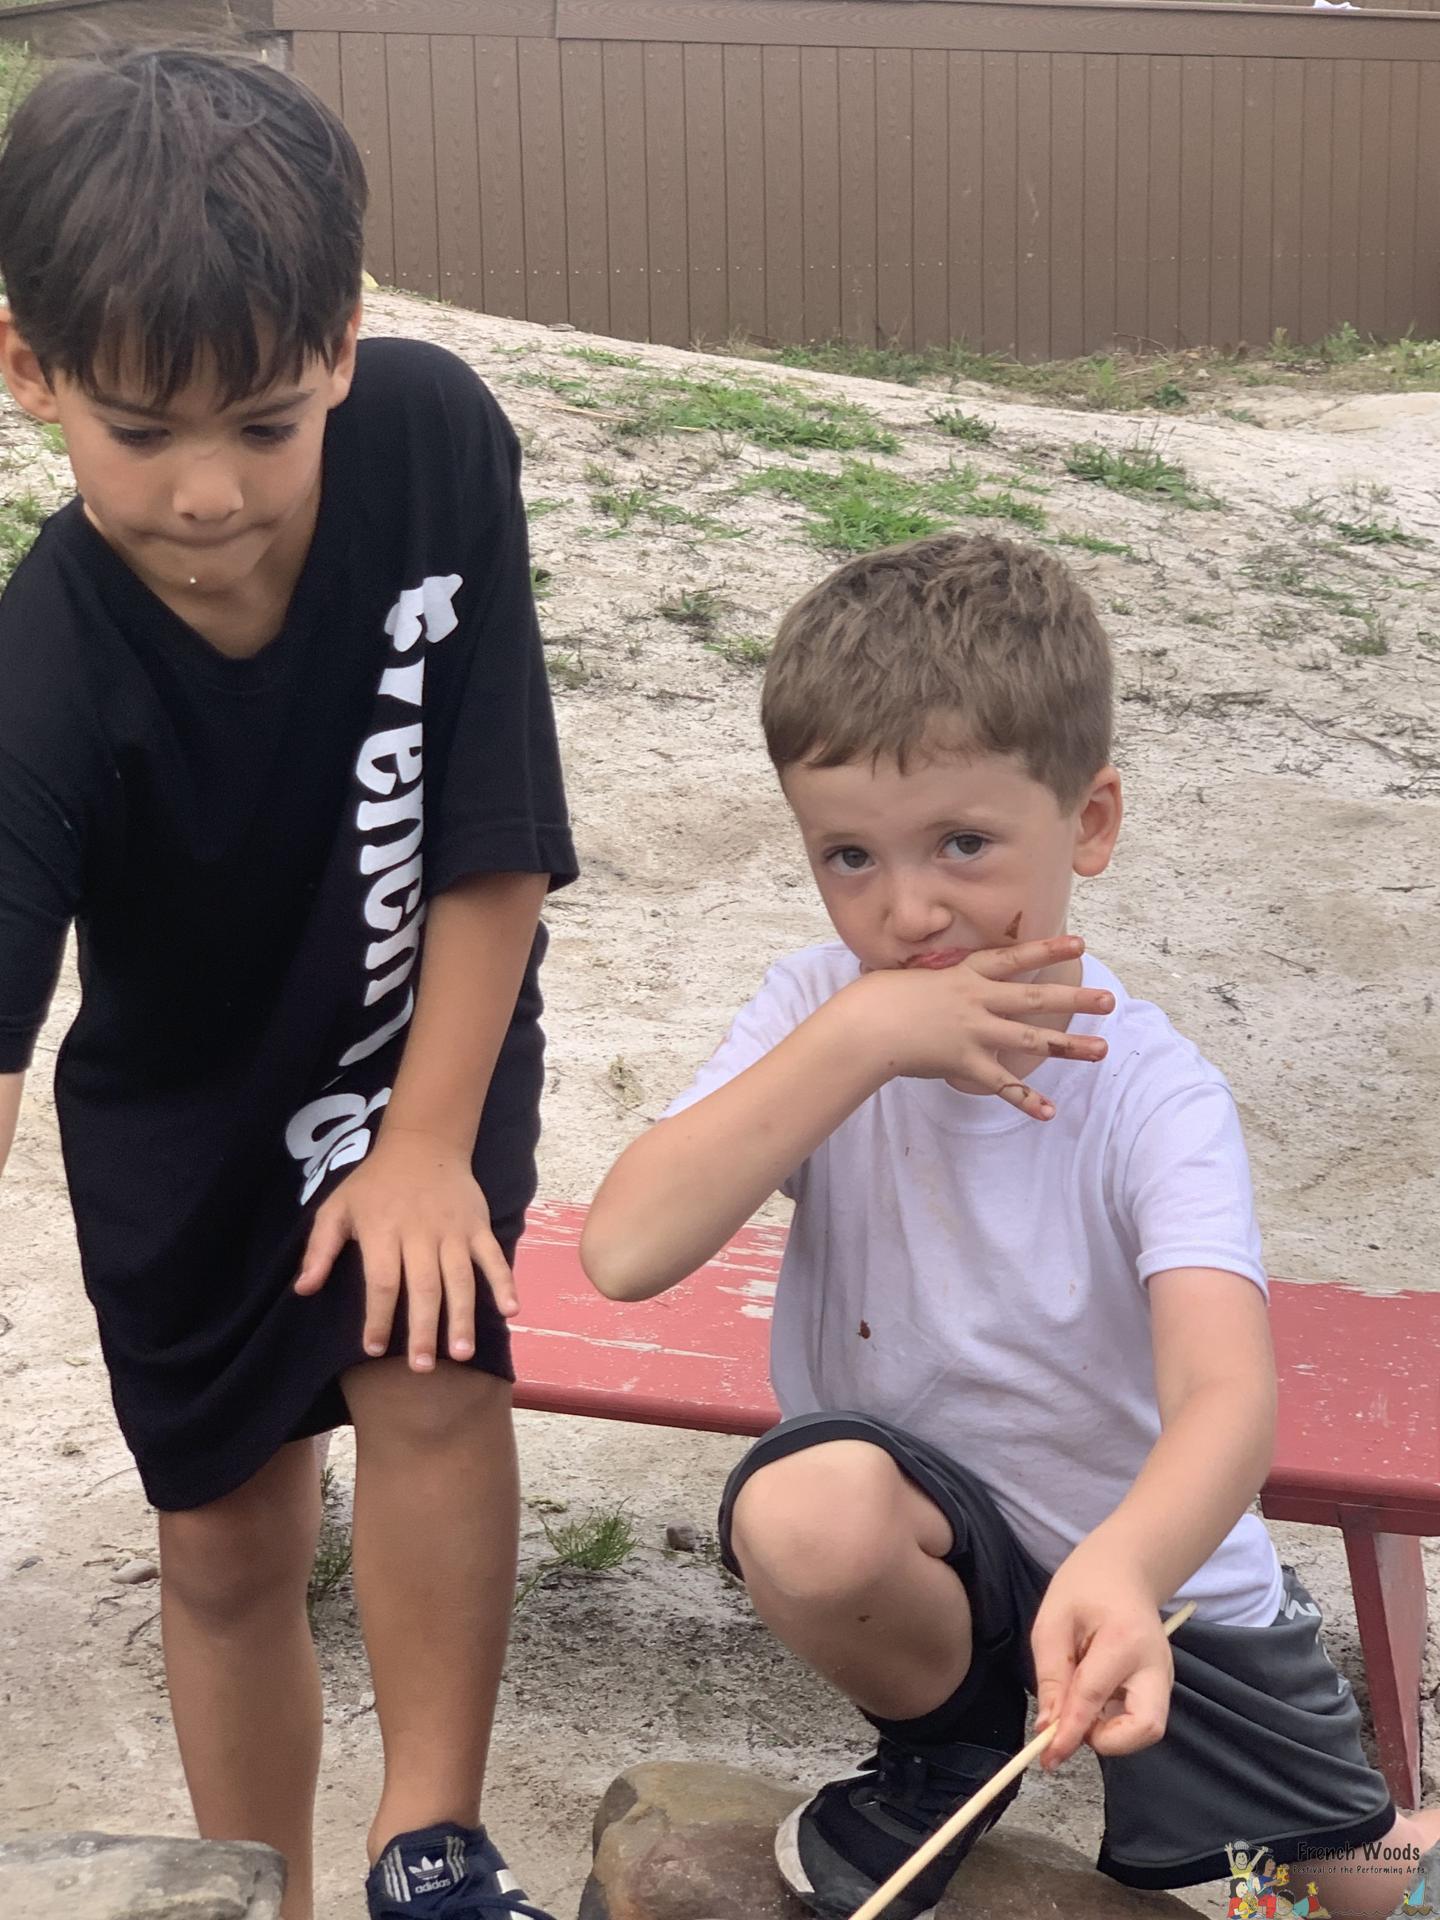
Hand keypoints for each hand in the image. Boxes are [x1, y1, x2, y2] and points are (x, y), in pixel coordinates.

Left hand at [293, 1126, 516, 1369]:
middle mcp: (420, 1233)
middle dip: (423, 1329)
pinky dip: (504, 1282)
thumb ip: (320, 1248)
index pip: (381, 1281)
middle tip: (422, 1367)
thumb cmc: (374, 1184)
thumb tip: (303, 1291)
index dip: (378, 1316)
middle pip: (423, 1286)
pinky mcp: (477, 1225)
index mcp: (383, 1230)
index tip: (373, 1349)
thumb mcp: (337, 1208)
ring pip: (460, 1278)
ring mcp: (454, 1230)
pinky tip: (510, 1310)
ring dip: (462, 1316)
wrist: (423, 1143)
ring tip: (462, 1354)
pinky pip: (493, 1256)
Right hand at [849, 935, 1113, 1120]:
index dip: (1048, 949)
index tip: (1079, 943)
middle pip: (1036, 998)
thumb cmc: (873, 998)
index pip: (1014, 958)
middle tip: (1109, 1000)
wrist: (864, 1027)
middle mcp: (977, 1000)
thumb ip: (923, 975)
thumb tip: (915, 973)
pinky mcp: (966, 1063)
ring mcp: (975, 1032)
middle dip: (1075, 998)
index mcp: (964, 974)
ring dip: (1070, 1046)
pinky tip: (1050, 1111)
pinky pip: (1003, 1085)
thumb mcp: (904, 974)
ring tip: (1102, 1049)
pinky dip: (1026, 1100)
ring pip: (1032, 1039)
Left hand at [1030, 1548, 1175, 1765]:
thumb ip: (1051, 1677)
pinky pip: (1141, 1718)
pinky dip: (1115, 1721)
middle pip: (1146, 1728)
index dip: (1069, 1732)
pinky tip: (1096, 1694)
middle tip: (1077, 1723)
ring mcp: (1164, 1677)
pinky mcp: (1161, 1686)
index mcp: (1123, 1639)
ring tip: (1083, 1700)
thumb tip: (1048, 1729)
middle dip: (1110, 1741)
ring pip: (1147, 1729)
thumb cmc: (1084, 1587)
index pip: (1094, 1697)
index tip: (1048, 1756)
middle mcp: (1155, 1664)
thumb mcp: (1053, 1622)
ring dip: (1111, 1731)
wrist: (1124, 1570)